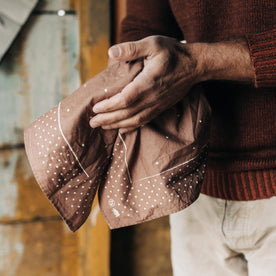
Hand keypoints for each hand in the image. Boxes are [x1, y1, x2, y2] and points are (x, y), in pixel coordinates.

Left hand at [90, 36, 253, 133]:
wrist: (194, 66)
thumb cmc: (173, 53)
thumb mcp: (153, 44)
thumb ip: (132, 49)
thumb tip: (110, 52)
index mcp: (148, 83)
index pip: (125, 99)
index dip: (109, 106)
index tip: (95, 108)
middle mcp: (152, 98)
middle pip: (127, 113)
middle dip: (108, 119)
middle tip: (92, 122)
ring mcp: (157, 105)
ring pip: (135, 120)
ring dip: (117, 125)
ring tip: (102, 126)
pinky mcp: (160, 108)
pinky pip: (144, 121)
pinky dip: (132, 127)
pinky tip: (122, 130)